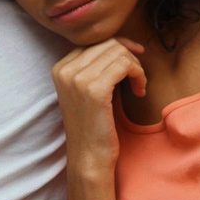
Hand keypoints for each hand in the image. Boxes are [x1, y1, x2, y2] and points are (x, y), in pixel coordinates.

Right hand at [52, 38, 146, 167]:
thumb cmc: (94, 126)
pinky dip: (138, 75)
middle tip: (138, 78)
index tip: (134, 59)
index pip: (94, 42)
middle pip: (108, 44)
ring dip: (136, 67)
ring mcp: (78, 78)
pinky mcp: (94, 89)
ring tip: (138, 86)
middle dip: (129, 57)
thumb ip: (96, 67)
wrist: (89, 157)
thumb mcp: (88, 91)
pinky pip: (125, 65)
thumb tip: (121, 44)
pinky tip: (139, 91)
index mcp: (60, 68)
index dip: (119, 47)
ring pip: (118, 52)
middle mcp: (66, 70)